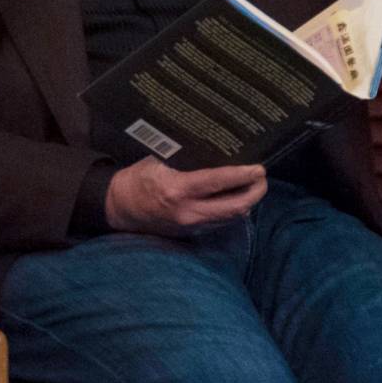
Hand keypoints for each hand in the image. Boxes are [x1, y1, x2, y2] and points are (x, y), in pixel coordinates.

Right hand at [105, 161, 266, 237]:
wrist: (119, 208)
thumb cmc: (137, 179)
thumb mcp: (158, 161)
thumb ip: (185, 160)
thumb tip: (214, 149)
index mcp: (178, 189)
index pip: (219, 183)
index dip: (243, 176)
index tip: (259, 168)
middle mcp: (188, 211)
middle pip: (235, 207)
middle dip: (255, 193)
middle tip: (262, 179)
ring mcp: (191, 226)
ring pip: (231, 217)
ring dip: (246, 203)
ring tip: (254, 187)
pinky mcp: (191, 233)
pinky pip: (219, 222)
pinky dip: (231, 210)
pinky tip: (235, 198)